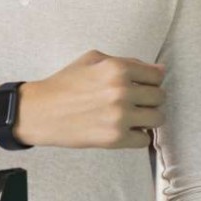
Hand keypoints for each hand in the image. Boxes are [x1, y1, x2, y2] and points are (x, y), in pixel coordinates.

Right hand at [15, 50, 165, 148]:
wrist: (40, 111)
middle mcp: (121, 91)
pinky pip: (145, 140)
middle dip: (148, 100)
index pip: (157, 75)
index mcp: (117, 69)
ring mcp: (119, 116)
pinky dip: (137, 136)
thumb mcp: (93, 60)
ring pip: (157, 119)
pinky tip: (123, 130)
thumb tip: (159, 69)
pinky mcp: (115, 138)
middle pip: (160, 97)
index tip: (141, 86)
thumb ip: (127, 62)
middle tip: (133, 103)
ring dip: (146, 118)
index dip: (150, 81)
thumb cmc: (65, 84)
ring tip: (131, 117)